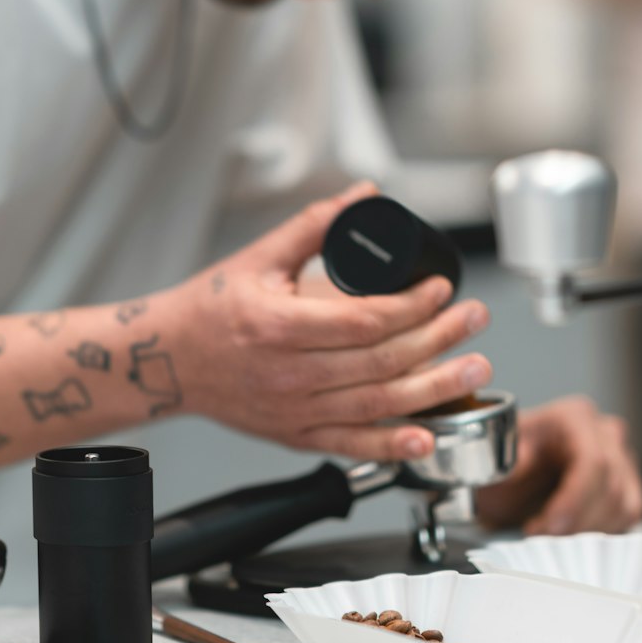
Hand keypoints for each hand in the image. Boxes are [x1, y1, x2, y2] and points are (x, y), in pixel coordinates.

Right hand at [166, 183, 492, 463]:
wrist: (167, 362)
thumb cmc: (209, 309)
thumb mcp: (258, 257)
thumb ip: (314, 225)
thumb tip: (364, 197)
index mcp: (277, 325)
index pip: (363, 321)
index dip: (411, 306)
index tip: (440, 287)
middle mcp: (287, 374)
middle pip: (380, 362)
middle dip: (439, 338)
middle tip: (474, 318)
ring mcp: (293, 411)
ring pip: (377, 404)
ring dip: (434, 388)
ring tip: (475, 366)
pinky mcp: (295, 435)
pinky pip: (352, 444)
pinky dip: (392, 445)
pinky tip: (426, 437)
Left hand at [474, 396, 641, 534]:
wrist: (510, 473)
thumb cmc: (505, 462)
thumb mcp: (496, 461)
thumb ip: (509, 464)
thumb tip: (520, 466)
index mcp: (574, 417)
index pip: (593, 461)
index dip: (575, 500)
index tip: (550, 526)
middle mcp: (606, 433)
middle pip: (610, 487)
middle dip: (574, 522)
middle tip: (539, 536)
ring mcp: (623, 459)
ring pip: (623, 506)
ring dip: (586, 531)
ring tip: (548, 534)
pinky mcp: (629, 486)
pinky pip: (629, 517)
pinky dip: (601, 534)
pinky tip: (571, 534)